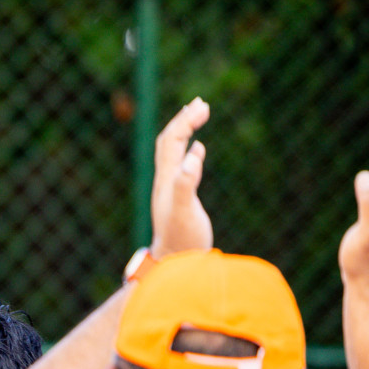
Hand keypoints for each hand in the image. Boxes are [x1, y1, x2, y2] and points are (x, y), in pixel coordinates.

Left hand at [148, 98, 211, 259]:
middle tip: (201, 103)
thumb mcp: (184, 211)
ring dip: (184, 131)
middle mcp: (165, 180)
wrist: (173, 265)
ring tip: (198, 116)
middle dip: (183, 120)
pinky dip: (189, 152)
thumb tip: (195, 152)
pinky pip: (180, 167)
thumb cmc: (181, 240)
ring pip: (172, 152)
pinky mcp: (178, 198)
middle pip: (169, 141)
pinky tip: (198, 151)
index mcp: (167, 178)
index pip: (172, 140)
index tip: (203, 107)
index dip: (185, 121)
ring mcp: (170, 189)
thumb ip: (186, 184)